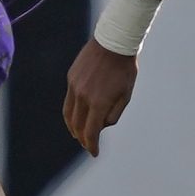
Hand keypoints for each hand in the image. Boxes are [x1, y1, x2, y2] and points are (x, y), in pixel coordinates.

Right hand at [62, 40, 140, 155]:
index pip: (91, 133)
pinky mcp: (71, 78)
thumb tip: (100, 126)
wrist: (113, 42)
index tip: (94, 153)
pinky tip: (77, 114)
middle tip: (88, 145)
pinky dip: (71, 112)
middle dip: (83, 139)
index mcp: (99, 103)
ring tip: (78, 134)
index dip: (92, 146)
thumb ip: (113, 114)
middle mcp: (83, 97)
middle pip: (78, 127)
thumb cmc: (125, 69)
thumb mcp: (126, 95)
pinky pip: (68, 101)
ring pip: (69, 115)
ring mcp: (74, 87)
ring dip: (73, 128)